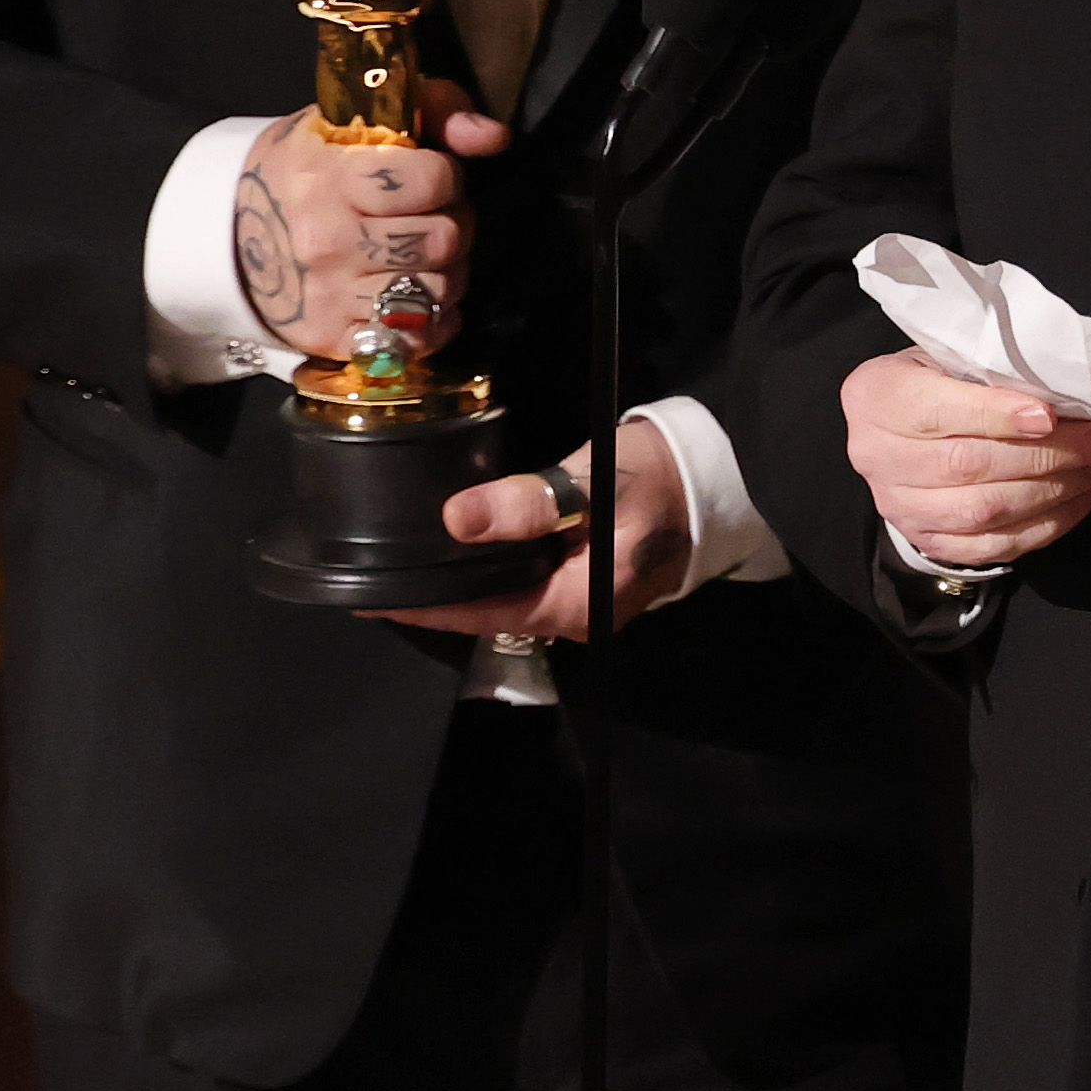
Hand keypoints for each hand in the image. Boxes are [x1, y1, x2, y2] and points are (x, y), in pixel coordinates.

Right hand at [237, 82, 506, 358]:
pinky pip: (418, 338)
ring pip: (439, 292)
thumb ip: (435, 109)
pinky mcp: (334, 338)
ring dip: (446, 274)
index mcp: (331, 178)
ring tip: (420, 256)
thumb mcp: (355, 121)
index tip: (428, 178)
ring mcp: (330, 295)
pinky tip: (413, 296)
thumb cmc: (306, 170)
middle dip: (452, 225)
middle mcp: (329, 241)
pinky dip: (431, 320)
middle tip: (428, 218)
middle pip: (445, 240)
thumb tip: (494, 137)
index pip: (434, 180)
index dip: (446, 176)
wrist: (228, 234)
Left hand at [389, 422, 696, 642]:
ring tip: (404, 564)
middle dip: (435, 596)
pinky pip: (524, 584)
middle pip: (489, 613)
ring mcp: (583, 602)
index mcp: (577, 604)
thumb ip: (527, 503)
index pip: (483, 614)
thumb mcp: (593, 482)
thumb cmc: (660, 476)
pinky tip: (458, 552)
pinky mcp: (586, 582)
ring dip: (460, 583)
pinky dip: (489, 570)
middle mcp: (576, 616)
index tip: (371, 598)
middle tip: (373, 576)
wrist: (720, 474)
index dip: (426, 605)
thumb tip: (456, 520)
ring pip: (505, 599)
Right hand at [843, 352, 1090, 567]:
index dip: (997, 415)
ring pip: (983, 511)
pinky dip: (1043, 526)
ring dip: (1052, 491)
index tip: (1050, 416)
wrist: (896, 430)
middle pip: (968, 465)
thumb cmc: (935, 380)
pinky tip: (1078, 498)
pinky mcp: (928, 541)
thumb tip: (1063, 392)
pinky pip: (991, 545)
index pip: (938, 412)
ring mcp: (900, 506)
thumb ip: (990, 369)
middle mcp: (877, 456)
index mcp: (878, 396)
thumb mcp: (947, 355)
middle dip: (1047, 455)